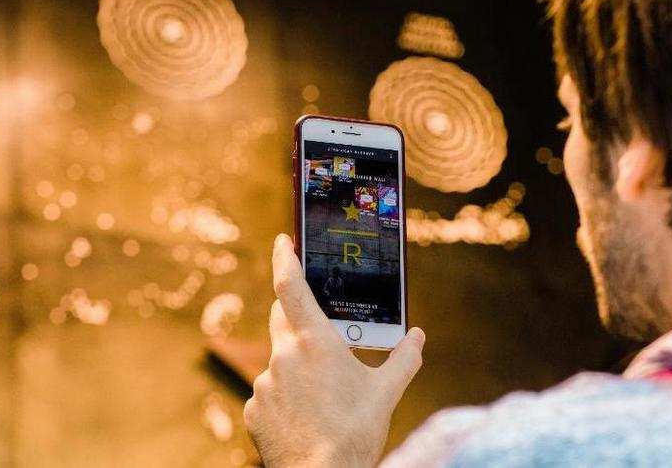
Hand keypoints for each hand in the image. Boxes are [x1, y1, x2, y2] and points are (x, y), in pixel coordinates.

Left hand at [244, 234, 424, 467]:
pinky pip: (269, 390)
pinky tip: (304, 414)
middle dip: (297, 316)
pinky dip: (285, 394)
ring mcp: (264, 383)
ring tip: (322, 393)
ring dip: (296, 365)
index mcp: (314, 342)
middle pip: (283, 319)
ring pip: (279, 359)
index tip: (282, 240)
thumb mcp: (386, 392)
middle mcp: (283, 356)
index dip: (284, 258)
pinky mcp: (254, 408)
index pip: (290, 286)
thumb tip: (418, 337)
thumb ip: (404, 359)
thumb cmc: (354, 431)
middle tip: (318, 329)